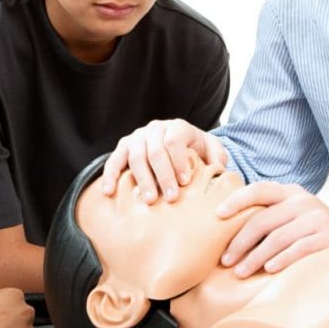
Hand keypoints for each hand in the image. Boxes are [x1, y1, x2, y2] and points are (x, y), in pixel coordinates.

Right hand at [102, 119, 227, 203]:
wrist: (176, 142)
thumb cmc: (195, 149)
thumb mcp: (211, 149)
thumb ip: (218, 157)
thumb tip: (219, 169)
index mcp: (177, 126)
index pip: (174, 141)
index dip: (178, 162)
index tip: (185, 183)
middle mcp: (155, 128)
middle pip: (155, 151)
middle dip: (163, 176)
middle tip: (171, 198)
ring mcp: (137, 136)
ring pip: (136, 156)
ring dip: (142, 179)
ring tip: (149, 200)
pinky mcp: (123, 146)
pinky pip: (114, 160)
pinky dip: (110, 175)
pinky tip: (109, 192)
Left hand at [216, 182, 328, 277]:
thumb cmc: (309, 225)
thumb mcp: (290, 211)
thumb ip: (267, 212)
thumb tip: (224, 224)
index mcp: (289, 192)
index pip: (259, 190)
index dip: (237, 200)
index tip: (218, 215)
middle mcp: (303, 202)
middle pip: (263, 220)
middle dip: (240, 242)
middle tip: (226, 260)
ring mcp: (317, 218)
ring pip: (278, 238)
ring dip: (256, 257)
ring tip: (241, 272)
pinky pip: (300, 248)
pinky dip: (283, 259)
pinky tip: (269, 270)